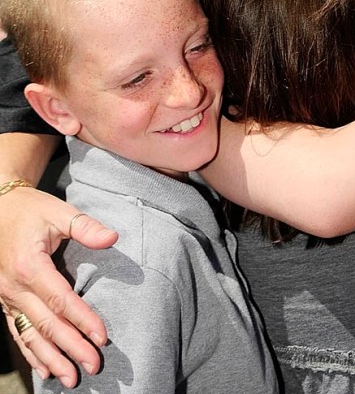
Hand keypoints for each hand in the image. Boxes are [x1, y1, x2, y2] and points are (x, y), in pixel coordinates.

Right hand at [0, 187, 117, 387]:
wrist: (0, 208)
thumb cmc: (32, 210)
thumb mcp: (58, 211)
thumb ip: (85, 226)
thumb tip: (112, 237)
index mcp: (30, 265)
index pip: (61, 300)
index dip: (82, 319)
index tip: (102, 336)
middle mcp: (14, 287)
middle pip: (47, 324)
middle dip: (71, 347)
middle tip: (94, 365)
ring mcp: (6, 297)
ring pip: (30, 335)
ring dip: (51, 358)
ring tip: (71, 378)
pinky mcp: (4, 301)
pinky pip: (16, 331)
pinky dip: (31, 352)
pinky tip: (44, 369)